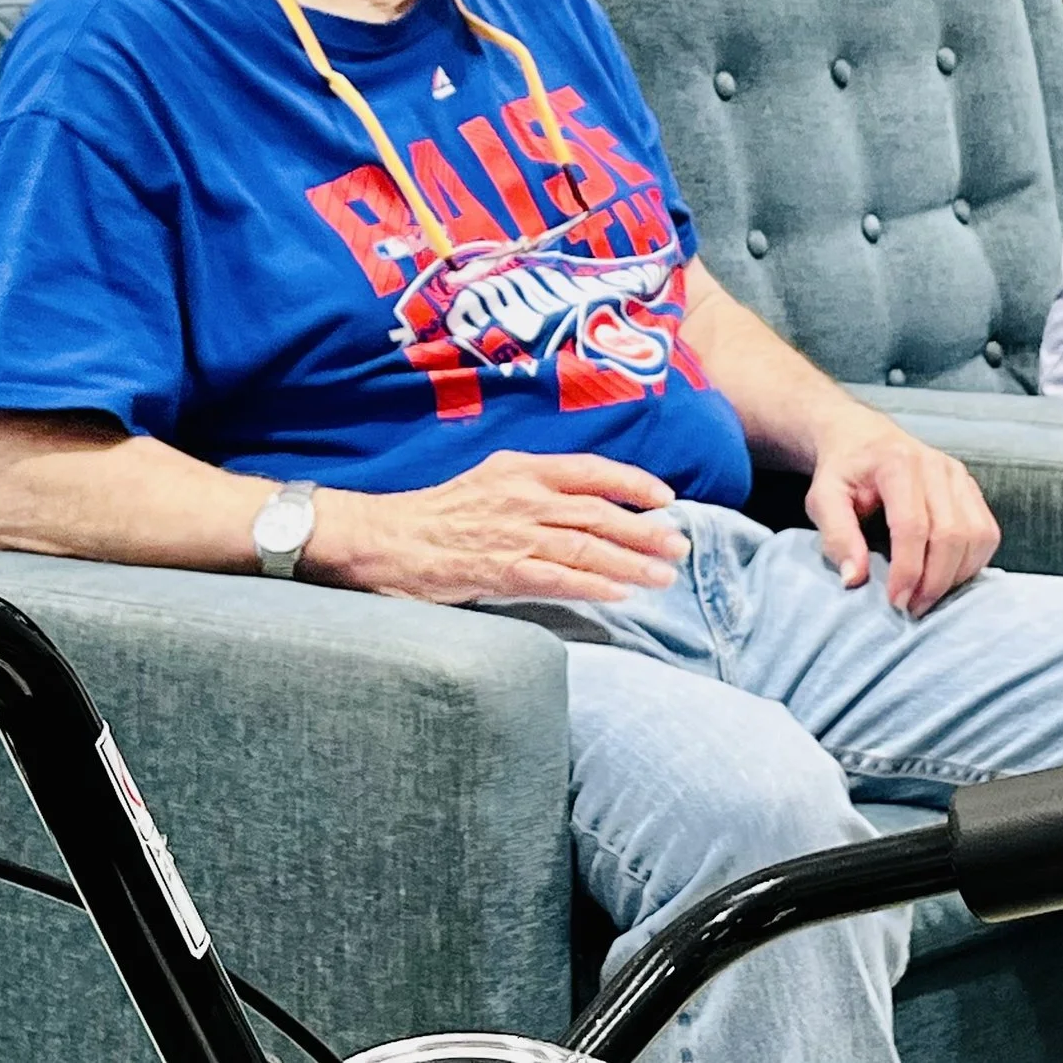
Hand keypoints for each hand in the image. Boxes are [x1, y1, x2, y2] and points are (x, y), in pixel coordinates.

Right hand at [313, 450, 688, 604]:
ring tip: (664, 576)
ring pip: (588, 546)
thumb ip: (534, 488)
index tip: (666, 499)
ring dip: (632, 562)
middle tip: (680, 547)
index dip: (634, 483)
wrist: (383, 537)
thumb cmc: (436, 514)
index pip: (592, 470)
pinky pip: (559, 577)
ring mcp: (514, 533)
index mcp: (522, 468)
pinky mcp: (501, 569)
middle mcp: (524, 496)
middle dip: (647, 531)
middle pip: (600, 513)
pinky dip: (595, 585)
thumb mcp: (490, 481)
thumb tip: (583, 502)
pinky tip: (621, 593)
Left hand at [803, 412, 999, 616]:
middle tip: (911, 609)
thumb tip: (854, 580)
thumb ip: (836, 536)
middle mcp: (936, 466)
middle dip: (934, 581)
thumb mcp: (822, 499)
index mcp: (897, 463)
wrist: (864, 439)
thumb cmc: (843, 473)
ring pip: (977, 535)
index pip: (913, 525)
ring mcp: (959, 475)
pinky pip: (987, 533)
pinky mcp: (971, 488)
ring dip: (956, 576)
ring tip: (927, 597)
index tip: (894, 602)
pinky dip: (972, 563)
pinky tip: (946, 578)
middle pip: (951, 534)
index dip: (907, 570)